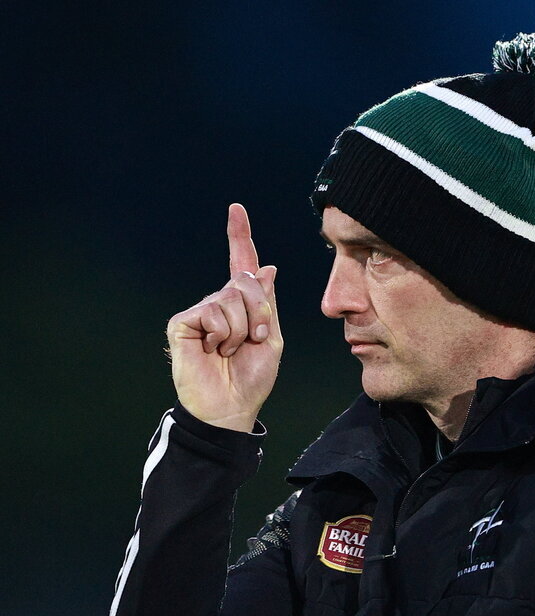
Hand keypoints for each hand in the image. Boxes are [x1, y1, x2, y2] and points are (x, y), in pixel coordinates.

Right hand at [166, 203, 283, 431]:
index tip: (236, 209)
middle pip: (245, 280)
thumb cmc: (251, 378)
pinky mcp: (182, 322)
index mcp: (242, 306)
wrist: (230, 406)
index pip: (241, 265)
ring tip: (230, 350)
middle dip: (259, 311)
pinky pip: (211, 311)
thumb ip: (267, 304)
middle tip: (253, 339)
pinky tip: (213, 350)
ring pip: (230, 297)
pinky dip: (221, 333)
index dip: (239, 236)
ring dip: (240, 329)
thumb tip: (266, 267)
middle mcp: (219, 304)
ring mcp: (200, 312)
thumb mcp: (271, 339)